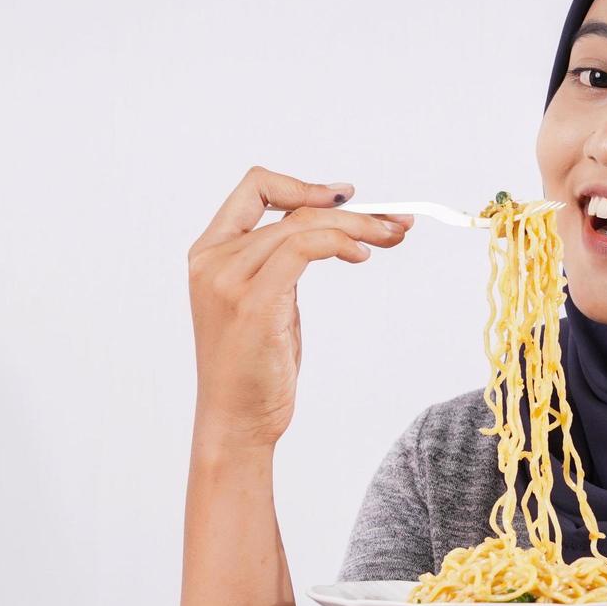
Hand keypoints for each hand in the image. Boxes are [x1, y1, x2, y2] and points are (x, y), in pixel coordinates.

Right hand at [187, 166, 413, 447]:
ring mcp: (229, 280)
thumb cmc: (254, 366)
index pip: (254, 189)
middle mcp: (213, 259)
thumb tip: (331, 231)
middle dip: (354, 212)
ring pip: (304, 225)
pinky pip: (302, 248)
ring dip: (359, 227)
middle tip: (396, 222)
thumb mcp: (267, 301)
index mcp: (210, 252)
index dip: (303, 185)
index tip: (346, 197)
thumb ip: (282, 263)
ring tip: (392, 237)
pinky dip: (339, 243)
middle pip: (294, 208)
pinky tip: (362, 256)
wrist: (235, 420)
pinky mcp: (253, 302)